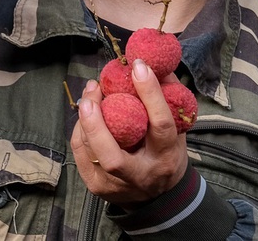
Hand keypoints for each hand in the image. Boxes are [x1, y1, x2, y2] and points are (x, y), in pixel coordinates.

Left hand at [70, 60, 188, 206]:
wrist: (158, 195)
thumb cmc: (166, 153)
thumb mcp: (177, 129)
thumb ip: (168, 98)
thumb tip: (155, 62)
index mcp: (165, 157)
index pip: (160, 125)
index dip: (149, 94)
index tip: (138, 66)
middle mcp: (140, 174)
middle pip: (112, 156)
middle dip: (97, 122)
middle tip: (93, 89)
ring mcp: (115, 184)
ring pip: (91, 152)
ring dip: (86, 120)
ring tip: (90, 94)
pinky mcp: (96, 185)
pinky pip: (81, 153)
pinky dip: (81, 130)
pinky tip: (86, 115)